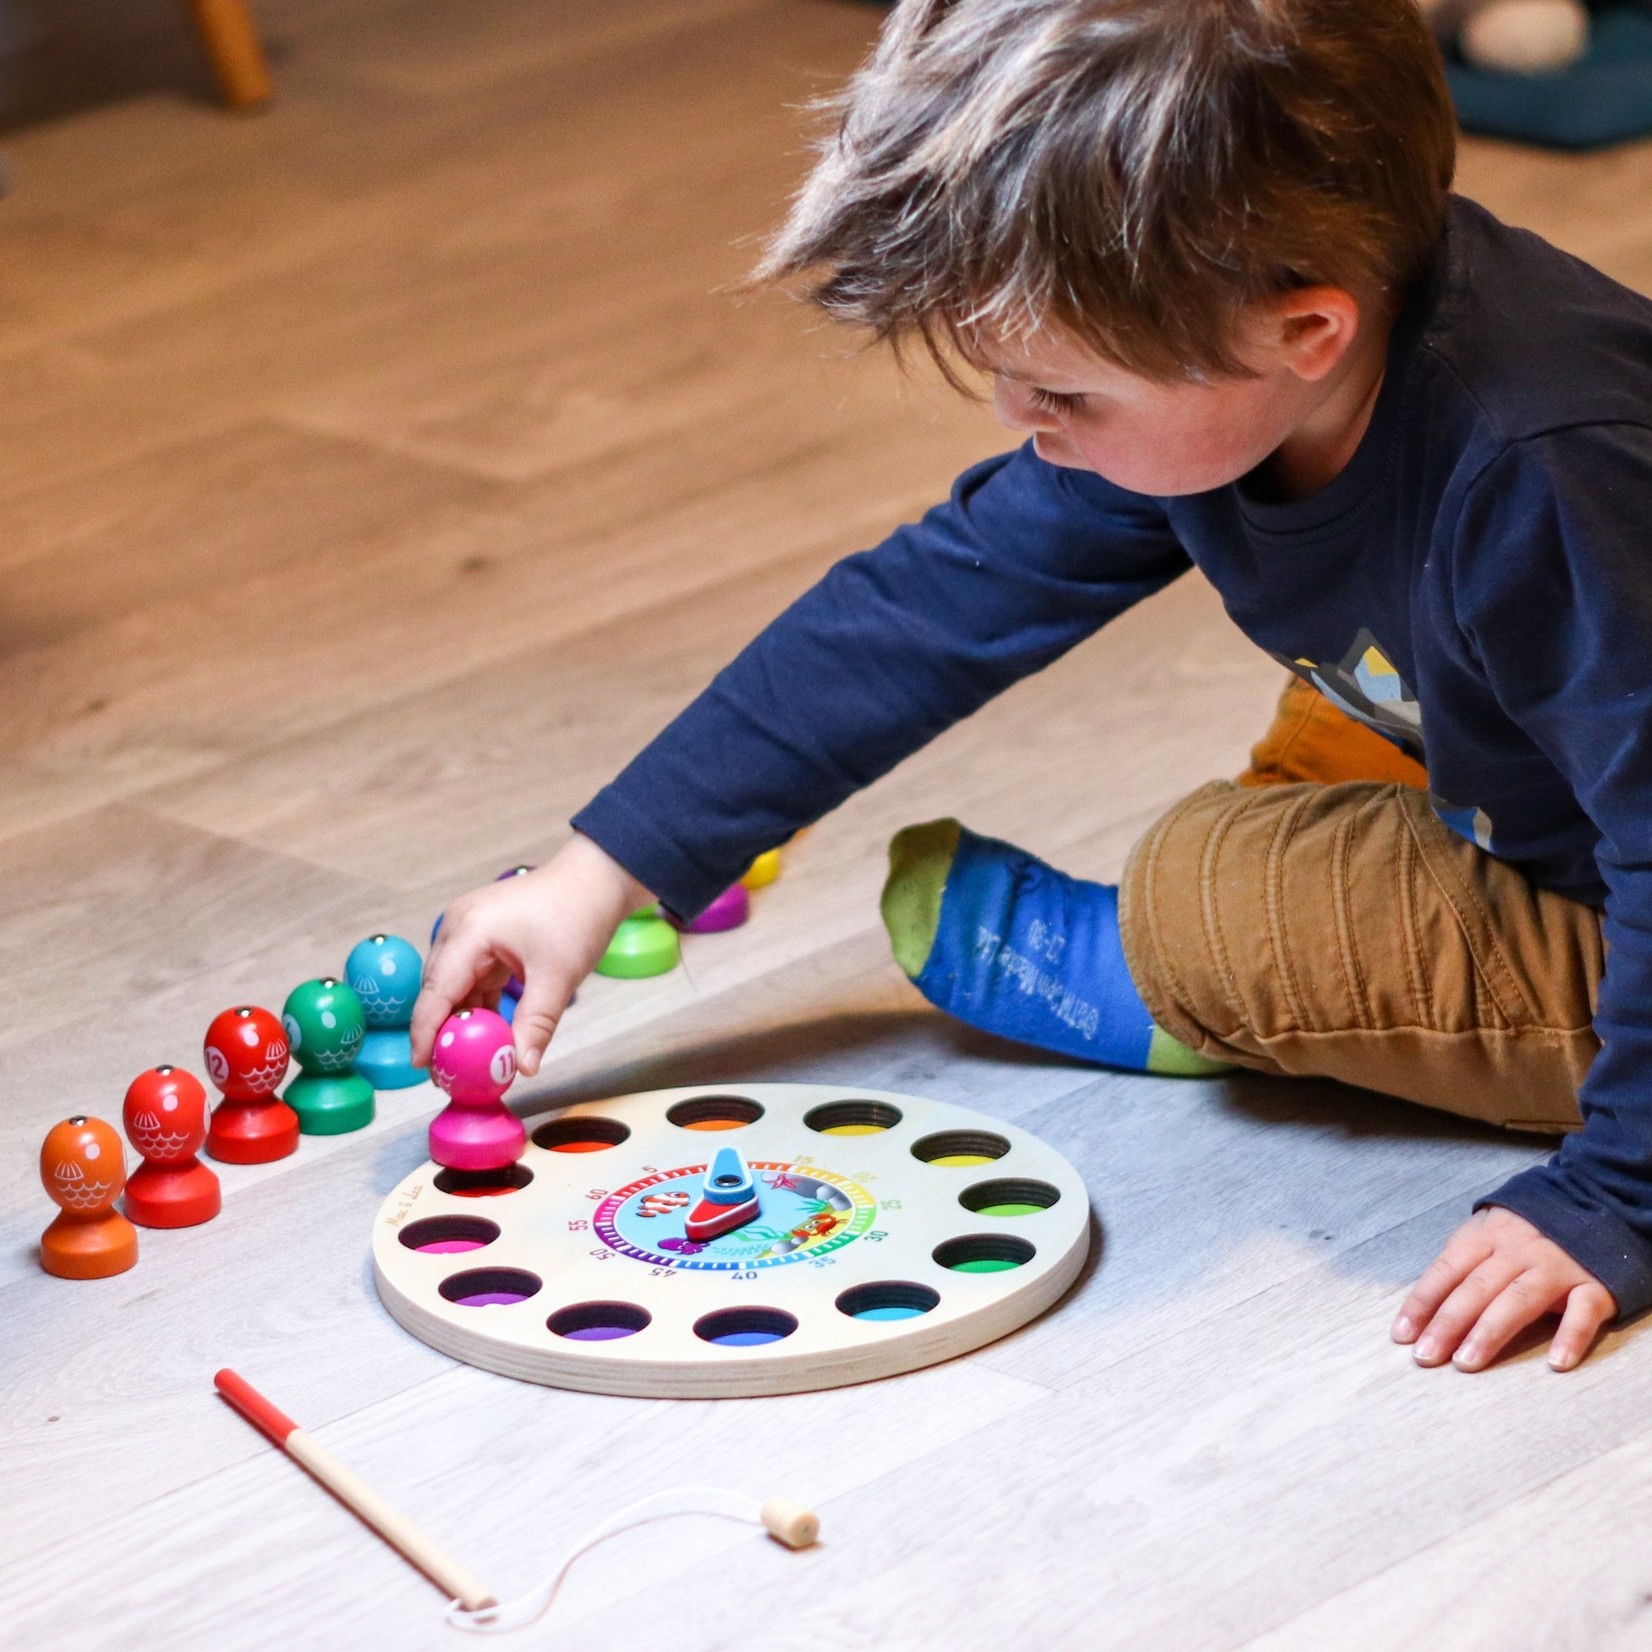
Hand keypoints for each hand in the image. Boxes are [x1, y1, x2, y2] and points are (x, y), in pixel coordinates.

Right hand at [411, 834, 649, 1077]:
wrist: (597, 879)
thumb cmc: (577, 916)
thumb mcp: (557, 977)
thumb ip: (535, 1025)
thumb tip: (523, 1068)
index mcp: (470, 931)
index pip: (436, 990)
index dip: (425, 1030)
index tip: (423, 1065)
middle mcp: (459, 926)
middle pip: (438, 988)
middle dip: (441, 1029)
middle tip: (448, 1071)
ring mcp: (470, 928)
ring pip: (454, 984)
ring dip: (462, 1018)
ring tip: (469, 1058)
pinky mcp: (483, 935)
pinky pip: (471, 976)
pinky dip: (477, 1003)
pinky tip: (488, 1031)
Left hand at [1392, 1206, 1615, 1372]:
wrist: (1594, 1202)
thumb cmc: (1525, 1229)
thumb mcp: (1487, 1231)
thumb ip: (1461, 1262)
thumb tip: (1423, 1304)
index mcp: (1485, 1236)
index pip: (1446, 1270)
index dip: (1422, 1302)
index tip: (1402, 1334)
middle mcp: (1518, 1250)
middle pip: (1476, 1288)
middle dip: (1447, 1323)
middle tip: (1425, 1356)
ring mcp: (1556, 1266)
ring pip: (1518, 1300)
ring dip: (1489, 1332)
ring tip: (1466, 1362)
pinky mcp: (1595, 1285)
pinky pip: (1582, 1313)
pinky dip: (1570, 1336)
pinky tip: (1556, 1363)